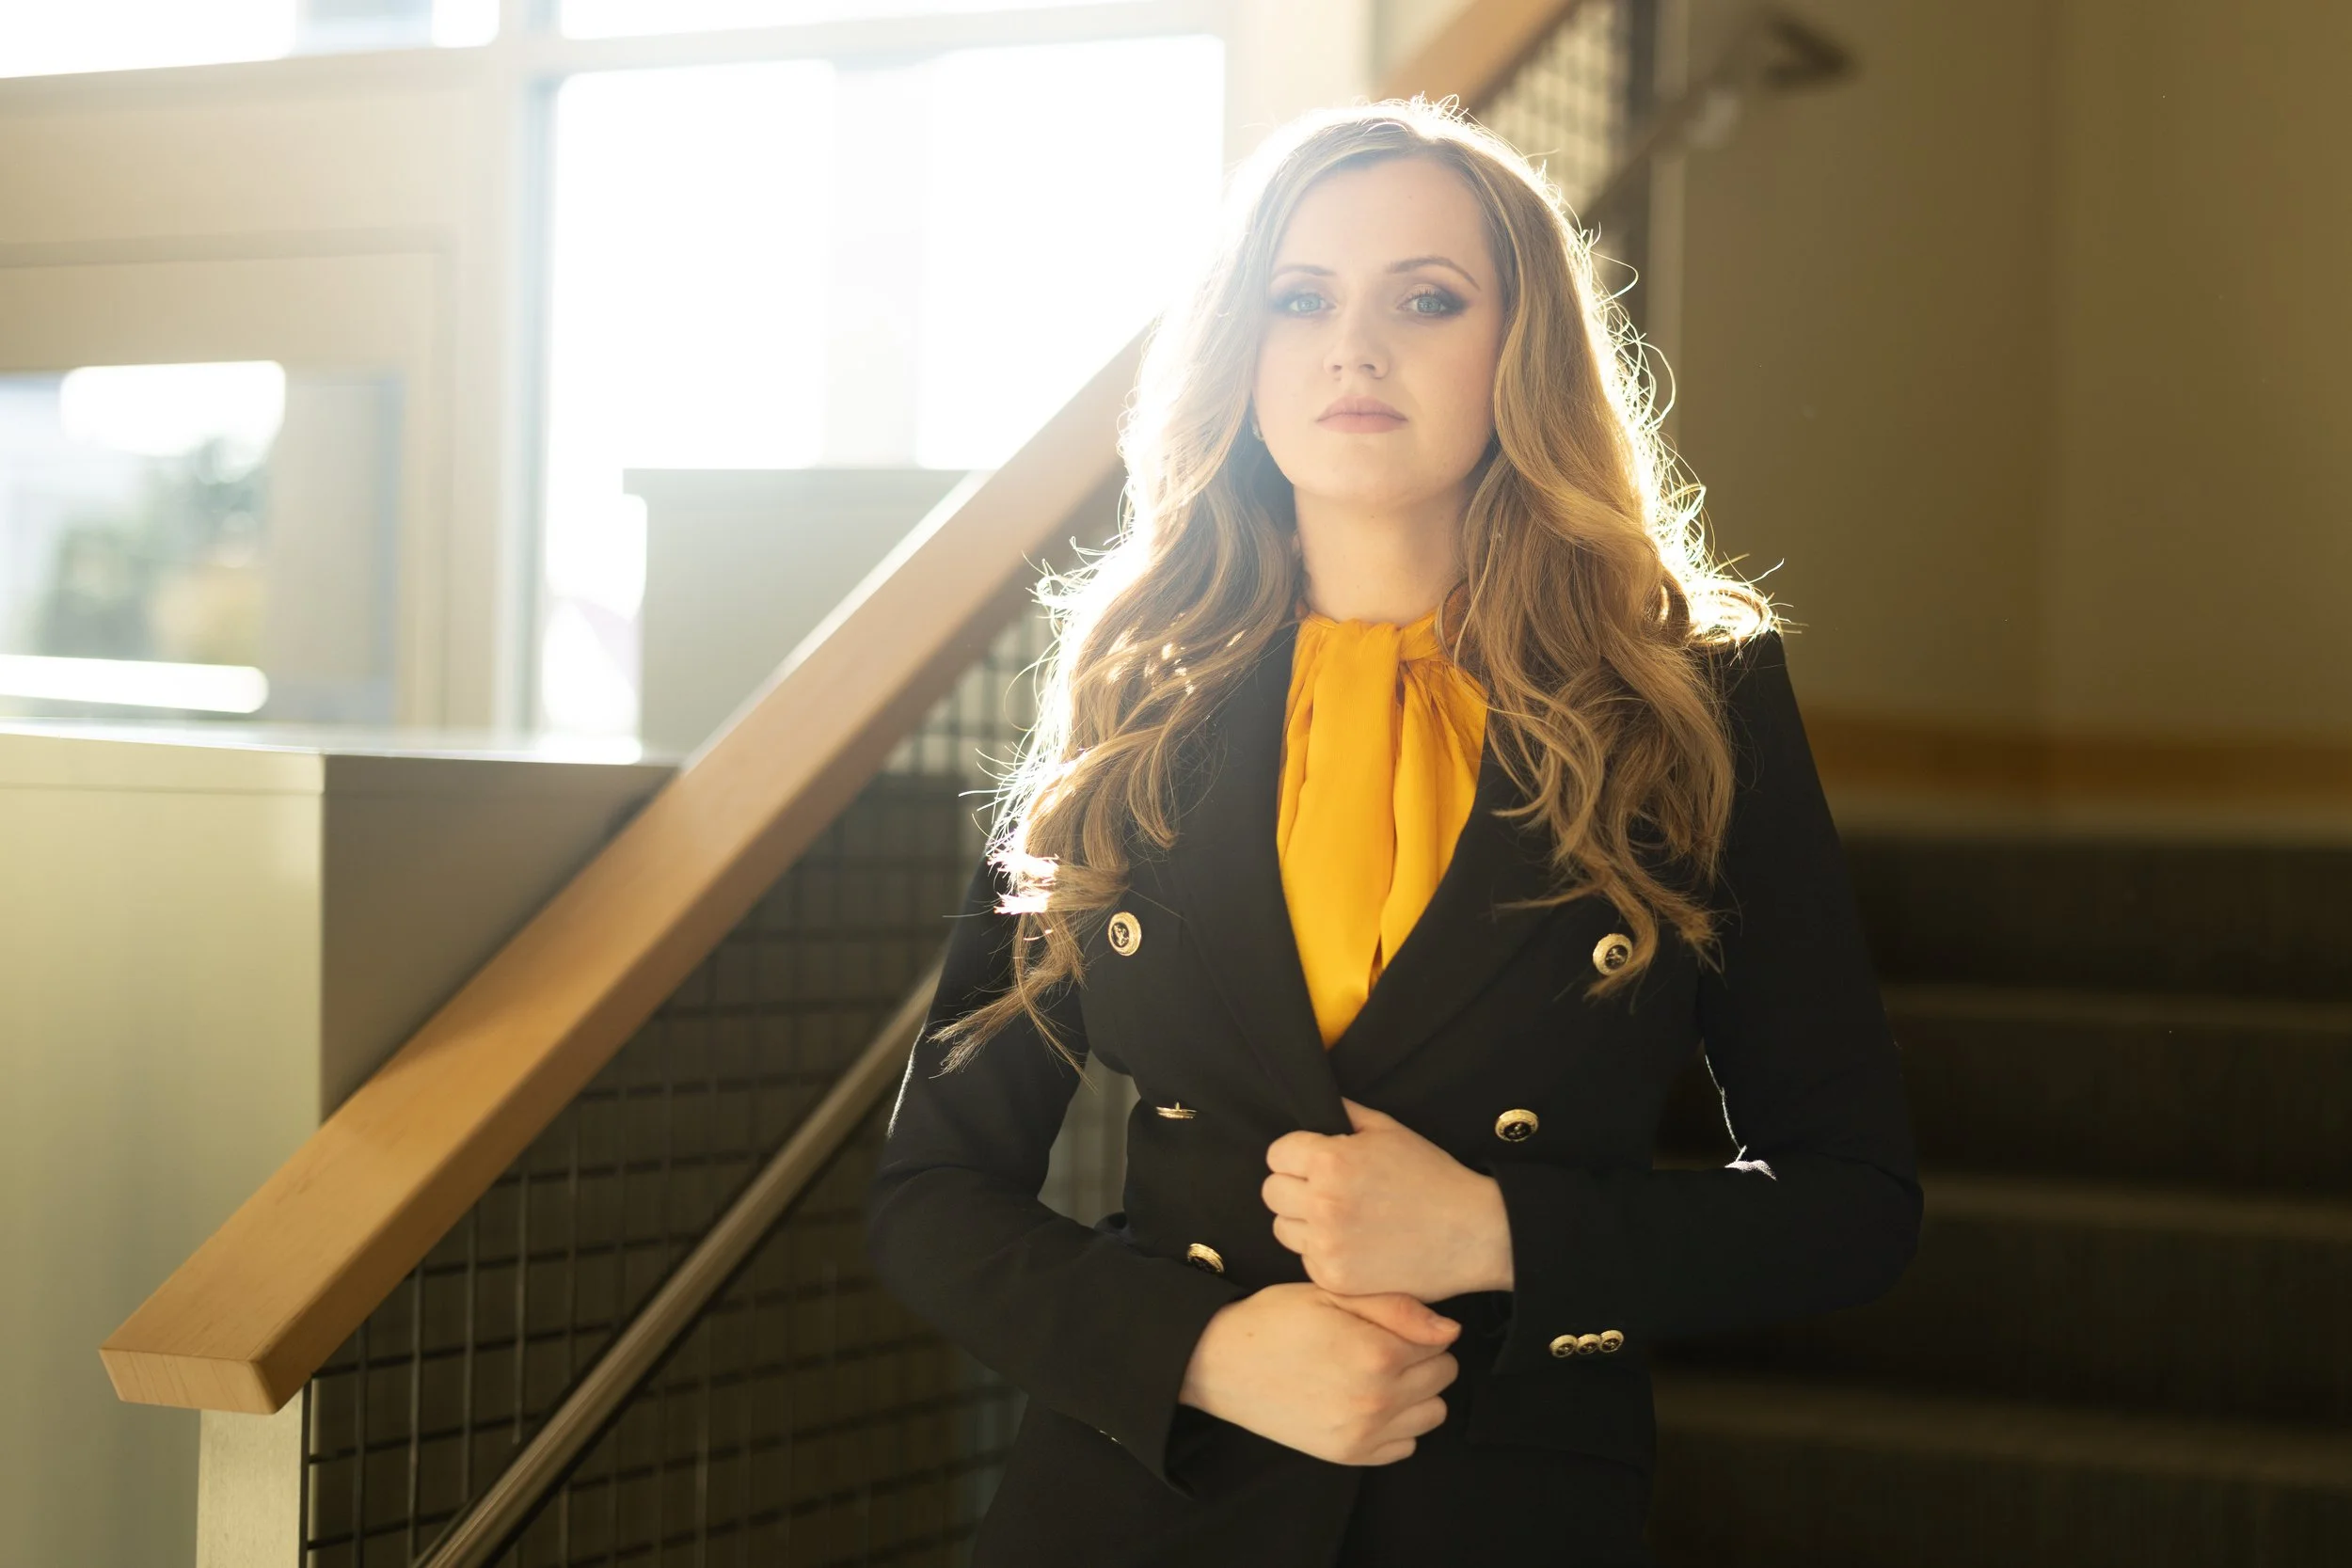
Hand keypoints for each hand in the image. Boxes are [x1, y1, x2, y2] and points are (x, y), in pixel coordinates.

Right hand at [1177, 1283, 1459, 1465]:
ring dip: (1415, 1392)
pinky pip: (1406, 1445)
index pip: (1442, 1341)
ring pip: (1433, 1413)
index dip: (1416, 1325)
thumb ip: (1397, 1307)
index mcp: (1378, 1354)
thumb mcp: (1332, 1293)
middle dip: (1421, 1357)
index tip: (1389, 1321)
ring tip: (1376, 1373)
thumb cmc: (1275, 1320)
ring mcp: (1364, 1434)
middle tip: (1380, 1343)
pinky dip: (1396, 1425)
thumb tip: (1451, 1330)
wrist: (1221, 1363)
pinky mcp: (1349, 1456)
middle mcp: (1378, 1401)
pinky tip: (1366, 1401)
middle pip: (1443, 1376)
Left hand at [1262, 1097, 1515, 1299]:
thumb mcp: (1389, 1130)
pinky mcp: (1334, 1278)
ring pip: (1282, 1228)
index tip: (1316, 1162)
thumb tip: (1318, 1104)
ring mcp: (1326, 1245)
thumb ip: (1345, 1114)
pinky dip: (1322, 1252)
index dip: (1296, 1155)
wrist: (1471, 1233)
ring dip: (1303, 1221)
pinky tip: (1354, 1244)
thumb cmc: (1432, 1177)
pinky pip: (1304, 1259)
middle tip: (1327, 1190)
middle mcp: (1322, 1203)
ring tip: (1341, 1218)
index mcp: (1331, 1160)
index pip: (1277, 1154)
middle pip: (1272, 1191)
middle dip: (1295, 1186)